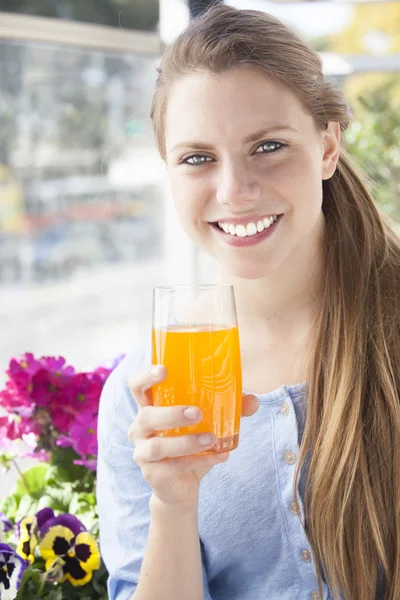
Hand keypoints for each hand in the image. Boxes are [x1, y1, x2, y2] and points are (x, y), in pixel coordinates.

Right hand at [128, 365, 258, 508]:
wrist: (183, 485)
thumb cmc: (191, 443)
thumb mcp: (208, 423)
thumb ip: (228, 409)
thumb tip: (253, 400)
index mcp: (151, 406)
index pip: (137, 386)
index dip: (145, 376)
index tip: (163, 370)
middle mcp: (140, 427)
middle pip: (146, 416)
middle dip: (171, 414)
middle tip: (197, 413)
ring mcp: (143, 452)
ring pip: (158, 446)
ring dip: (186, 442)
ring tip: (212, 438)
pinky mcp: (152, 474)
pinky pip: (173, 467)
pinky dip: (199, 461)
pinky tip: (219, 456)